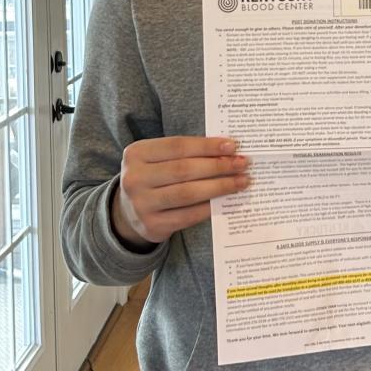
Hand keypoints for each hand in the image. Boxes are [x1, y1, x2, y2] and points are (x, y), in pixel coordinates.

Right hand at [110, 136, 248, 248]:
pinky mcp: (152, 225)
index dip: (207, 146)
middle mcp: (134, 178)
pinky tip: (225, 200)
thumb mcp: (159, 159)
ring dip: (219, 186)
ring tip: (241, 181)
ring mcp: (141, 204)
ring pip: (188, 193)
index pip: (178, 146)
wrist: (128, 212)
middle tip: (242, 164)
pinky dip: (209, 207)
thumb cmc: (154, 177)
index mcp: (136, 153)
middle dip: (218, 166)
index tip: (233, 146)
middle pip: (184, 169)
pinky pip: (188, 215)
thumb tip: (228, 151)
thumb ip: (186, 153)